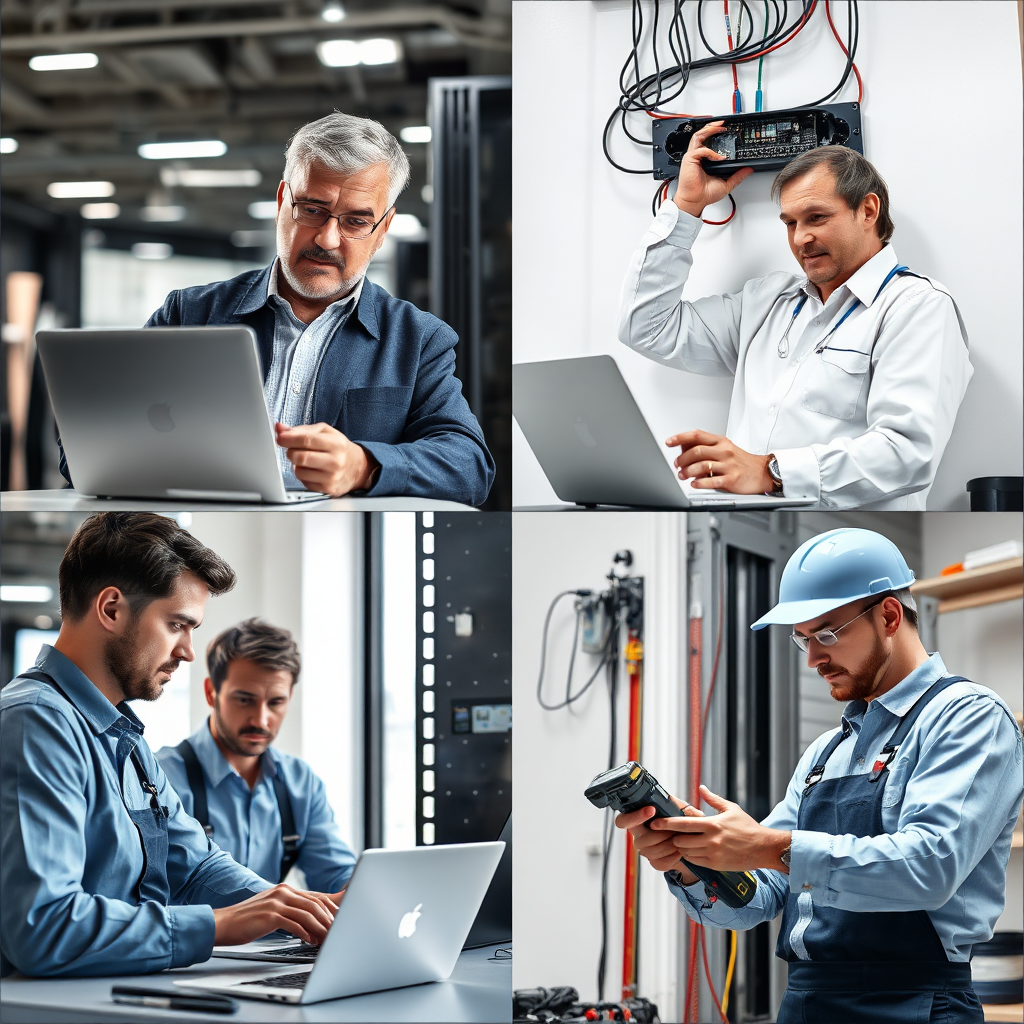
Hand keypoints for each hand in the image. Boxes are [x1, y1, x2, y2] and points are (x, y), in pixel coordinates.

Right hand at [212, 884, 342, 945]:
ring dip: (320, 927)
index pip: (314, 897)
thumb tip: (308, 923)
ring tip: (326, 938)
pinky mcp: (270, 915)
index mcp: (284, 890)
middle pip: (314, 904)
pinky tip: (309, 940)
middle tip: (337, 932)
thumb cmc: (246, 920)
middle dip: (328, 919)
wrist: (222, 923)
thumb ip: (288, 910)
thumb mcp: (270, 909)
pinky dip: (305, 933)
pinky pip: (294, 924)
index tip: (339, 920)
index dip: (329, 909)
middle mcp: (282, 892)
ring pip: (308, 913)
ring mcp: (276, 902)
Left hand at [275, 422, 378, 495]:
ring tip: (306, 461)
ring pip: (299, 471)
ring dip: (296, 465)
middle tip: (292, 449)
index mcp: (336, 443)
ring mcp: (332, 477)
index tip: (280, 438)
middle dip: (290, 452)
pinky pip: (304, 482)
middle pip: (301, 457)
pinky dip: (303, 475)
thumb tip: (280, 429)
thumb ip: (302, 430)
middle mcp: (336, 461)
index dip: (289, 439)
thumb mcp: (325, 432)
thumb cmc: (339, 448)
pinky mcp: (328, 489)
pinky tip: (312, 471)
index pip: (307, 440)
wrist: (358, 468)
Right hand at [614, 795, 704, 882]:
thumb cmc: (683, 820)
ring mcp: (646, 850)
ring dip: (667, 846)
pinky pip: (659, 863)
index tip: (652, 810)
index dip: (634, 817)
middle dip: (659, 836)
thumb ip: (670, 802)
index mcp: (639, 820)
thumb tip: (665, 796)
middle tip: (674, 830)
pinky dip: (672, 857)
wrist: (694, 839)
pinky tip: (680, 850)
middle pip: (638, 842)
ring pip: (649, 853)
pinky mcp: (655, 862)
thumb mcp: (679, 808)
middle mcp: (639, 836)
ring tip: (679, 839)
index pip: (622, 821)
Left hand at [649, 785, 789, 872]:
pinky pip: (695, 862)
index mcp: (712, 824)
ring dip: (681, 847)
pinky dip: (690, 856)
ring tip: (681, 842)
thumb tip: (701, 788)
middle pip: (680, 840)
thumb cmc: (747, 827)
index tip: (655, 823)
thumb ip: (713, 799)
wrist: (764, 848)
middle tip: (672, 834)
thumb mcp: (731, 809)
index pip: (682, 823)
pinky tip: (691, 851)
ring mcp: (713, 854)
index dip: (666, 823)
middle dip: (674, 837)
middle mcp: (711, 840)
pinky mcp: (716, 865)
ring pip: (686, 852)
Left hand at [666, 429, 771, 493]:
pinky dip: (700, 483)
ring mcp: (729, 465)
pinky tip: (694, 484)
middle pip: (697, 451)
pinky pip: (712, 481)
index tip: (668, 442)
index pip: (697, 435)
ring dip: (688, 471)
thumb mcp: (724, 449)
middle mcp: (724, 451)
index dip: (680, 438)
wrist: (762, 472)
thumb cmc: (740, 461)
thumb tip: (682, 448)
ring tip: (682, 476)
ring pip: (702, 465)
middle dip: (682, 459)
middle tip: (677, 466)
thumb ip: (706, 448)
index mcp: (721, 442)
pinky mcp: (732, 479)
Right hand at [672, 120, 752, 217]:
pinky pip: (701, 149)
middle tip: (724, 123)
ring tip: (720, 127)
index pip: (709, 141)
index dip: (716, 132)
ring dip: (709, 130)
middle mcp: (698, 156)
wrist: (696, 201)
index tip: (727, 129)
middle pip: (702, 134)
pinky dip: (711, 151)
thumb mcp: (726, 183)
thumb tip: (748, 169)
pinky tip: (718, 157)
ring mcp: (693, 157)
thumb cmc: (705, 194)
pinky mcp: (690, 159)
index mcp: (705, 159)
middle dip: (713, 126)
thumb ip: (737, 175)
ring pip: (698, 136)